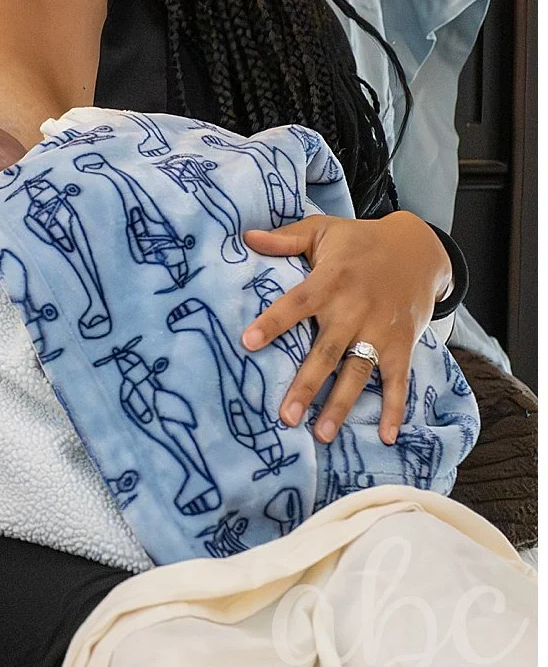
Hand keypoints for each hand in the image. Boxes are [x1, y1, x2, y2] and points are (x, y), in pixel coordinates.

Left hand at [240, 211, 448, 444]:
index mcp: (330, 281)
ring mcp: (381, 331)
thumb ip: (285, 238)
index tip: (247, 343)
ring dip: (341, 404)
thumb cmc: (360, 241)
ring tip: (322, 434)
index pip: (296, 304)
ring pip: (358, 372)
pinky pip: (398, 380)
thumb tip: (246, 237)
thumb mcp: (323, 230)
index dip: (273, 322)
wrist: (419, 250)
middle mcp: (355, 310)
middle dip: (307, 385)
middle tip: (286, 417)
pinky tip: (385, 436)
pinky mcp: (403, 345)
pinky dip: (394, 408)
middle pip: (327, 352)